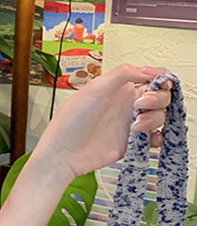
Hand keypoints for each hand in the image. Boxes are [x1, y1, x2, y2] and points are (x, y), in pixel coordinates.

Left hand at [33, 65, 170, 182]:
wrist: (63, 154)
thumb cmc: (70, 122)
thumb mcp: (93, 89)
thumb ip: (121, 74)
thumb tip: (146, 71)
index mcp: (118, 89)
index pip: (149, 77)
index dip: (159, 78)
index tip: (160, 83)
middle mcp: (126, 105)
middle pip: (160, 96)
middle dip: (158, 98)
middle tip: (141, 105)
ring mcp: (130, 124)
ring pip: (160, 115)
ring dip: (155, 118)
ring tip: (136, 126)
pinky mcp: (133, 143)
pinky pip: (156, 138)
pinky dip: (159, 137)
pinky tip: (149, 138)